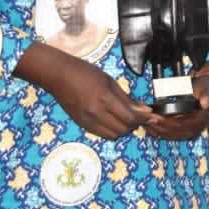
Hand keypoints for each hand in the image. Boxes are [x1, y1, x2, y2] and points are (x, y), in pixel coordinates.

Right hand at [14, 42, 149, 139]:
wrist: (59, 76)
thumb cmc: (85, 73)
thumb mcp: (110, 81)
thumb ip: (126, 98)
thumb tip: (143, 109)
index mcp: (105, 98)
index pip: (130, 117)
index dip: (143, 118)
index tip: (150, 115)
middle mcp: (96, 113)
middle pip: (123, 129)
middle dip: (134, 124)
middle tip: (137, 115)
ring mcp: (87, 121)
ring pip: (113, 135)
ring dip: (122, 128)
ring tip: (124, 118)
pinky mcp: (81, 124)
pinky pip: (101, 134)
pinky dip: (110, 130)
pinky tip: (112, 120)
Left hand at [143, 65, 208, 140]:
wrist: (208, 90)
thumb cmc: (207, 87)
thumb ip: (208, 96)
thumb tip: (205, 104)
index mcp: (202, 120)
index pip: (181, 125)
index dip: (166, 122)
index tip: (155, 117)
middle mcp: (197, 129)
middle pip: (173, 131)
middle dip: (158, 126)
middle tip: (146, 120)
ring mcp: (190, 132)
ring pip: (170, 134)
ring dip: (156, 129)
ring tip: (145, 122)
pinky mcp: (184, 131)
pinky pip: (169, 134)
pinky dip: (158, 131)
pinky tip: (150, 127)